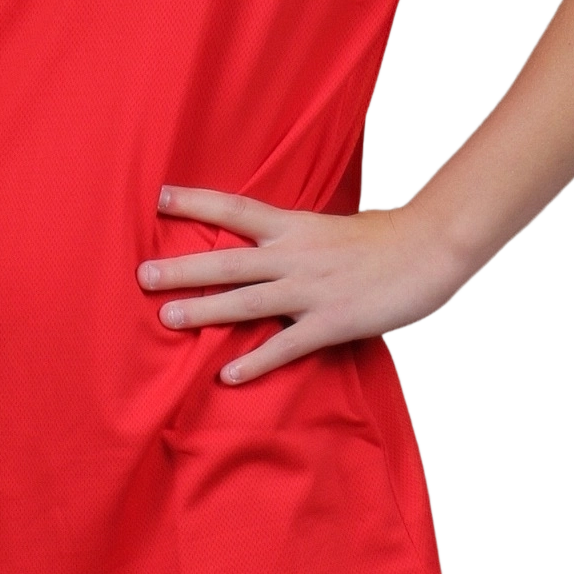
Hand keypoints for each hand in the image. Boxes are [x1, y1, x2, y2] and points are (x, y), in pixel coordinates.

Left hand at [135, 184, 466, 382]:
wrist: (430, 251)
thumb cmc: (386, 240)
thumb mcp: (334, 229)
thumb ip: (300, 240)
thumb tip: (272, 247)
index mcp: (296, 228)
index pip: (236, 210)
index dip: (197, 203)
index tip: (159, 197)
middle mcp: (295, 256)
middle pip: (228, 261)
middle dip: (183, 268)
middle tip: (142, 275)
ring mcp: (311, 291)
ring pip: (246, 302)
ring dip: (204, 311)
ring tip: (166, 318)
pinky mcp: (330, 322)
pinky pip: (285, 345)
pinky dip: (255, 363)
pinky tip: (227, 376)